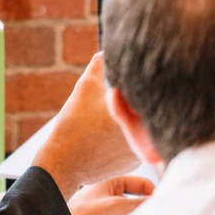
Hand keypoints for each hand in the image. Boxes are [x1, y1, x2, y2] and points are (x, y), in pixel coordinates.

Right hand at [32, 54, 137, 194]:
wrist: (62, 164)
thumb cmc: (73, 124)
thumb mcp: (85, 88)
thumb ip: (99, 65)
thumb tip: (106, 50)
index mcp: (136, 114)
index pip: (152, 93)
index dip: (149, 83)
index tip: (145, 74)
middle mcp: (144, 135)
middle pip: (151, 113)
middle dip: (141, 102)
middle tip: (130, 94)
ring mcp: (141, 151)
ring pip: (143, 130)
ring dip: (136, 121)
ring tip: (116, 115)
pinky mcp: (133, 163)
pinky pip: (136, 144)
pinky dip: (128, 137)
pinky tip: (112, 133)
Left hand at [68, 174, 154, 214]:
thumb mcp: (120, 206)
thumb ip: (144, 203)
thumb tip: (163, 202)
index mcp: (109, 181)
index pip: (141, 183)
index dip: (152, 193)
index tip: (160, 206)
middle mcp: (107, 192)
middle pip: (137, 198)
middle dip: (145, 207)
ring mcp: (104, 209)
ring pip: (130, 211)